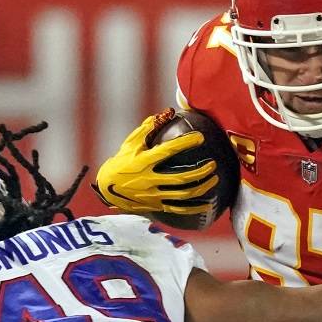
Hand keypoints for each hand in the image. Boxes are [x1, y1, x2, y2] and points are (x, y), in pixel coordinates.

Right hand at [92, 111, 217, 214]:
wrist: (108, 189)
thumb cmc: (121, 162)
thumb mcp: (130, 143)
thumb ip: (148, 128)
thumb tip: (168, 112)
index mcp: (143, 162)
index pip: (167, 151)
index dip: (185, 143)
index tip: (200, 137)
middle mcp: (149, 180)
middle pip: (180, 178)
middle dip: (200, 172)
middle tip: (213, 164)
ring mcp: (154, 195)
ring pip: (183, 195)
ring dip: (202, 187)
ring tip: (214, 178)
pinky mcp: (157, 206)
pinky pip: (179, 209)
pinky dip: (195, 208)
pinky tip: (209, 204)